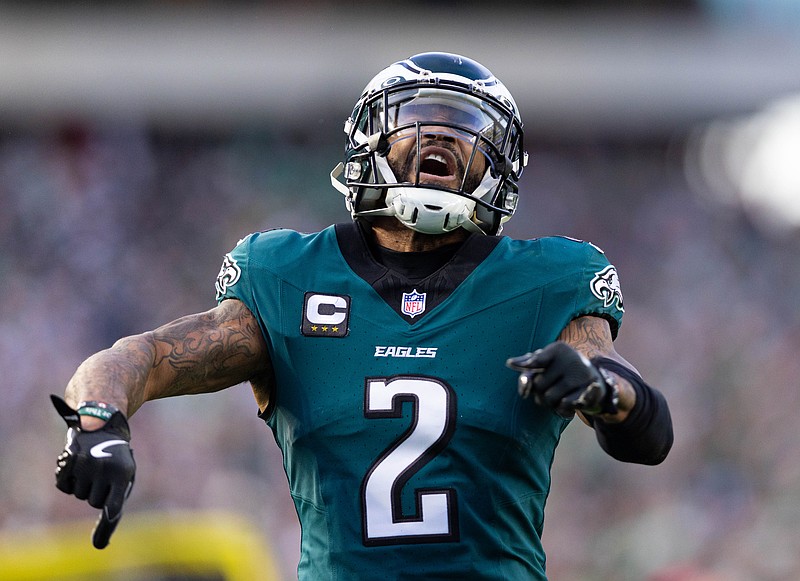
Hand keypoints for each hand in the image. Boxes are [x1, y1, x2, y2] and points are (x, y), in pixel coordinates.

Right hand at [51, 395, 135, 548]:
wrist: (103, 424)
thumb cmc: (117, 456)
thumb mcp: (125, 472)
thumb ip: (117, 496)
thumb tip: (110, 519)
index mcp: (122, 474)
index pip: (114, 504)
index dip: (108, 519)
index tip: (102, 535)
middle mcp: (104, 469)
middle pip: (94, 502)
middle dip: (97, 494)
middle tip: (103, 476)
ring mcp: (86, 463)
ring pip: (78, 494)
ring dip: (83, 485)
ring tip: (92, 467)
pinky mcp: (70, 458)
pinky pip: (63, 485)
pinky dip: (67, 480)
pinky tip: (76, 467)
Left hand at [506, 342, 617, 417]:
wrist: (594, 380)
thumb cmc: (561, 371)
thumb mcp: (547, 362)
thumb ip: (528, 363)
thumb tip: (510, 363)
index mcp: (558, 349)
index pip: (536, 360)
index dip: (524, 365)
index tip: (509, 363)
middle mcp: (571, 358)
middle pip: (538, 385)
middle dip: (539, 391)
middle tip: (549, 387)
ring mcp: (581, 375)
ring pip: (549, 398)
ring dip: (549, 402)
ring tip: (558, 394)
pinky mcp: (590, 391)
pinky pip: (563, 406)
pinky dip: (561, 408)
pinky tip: (567, 401)